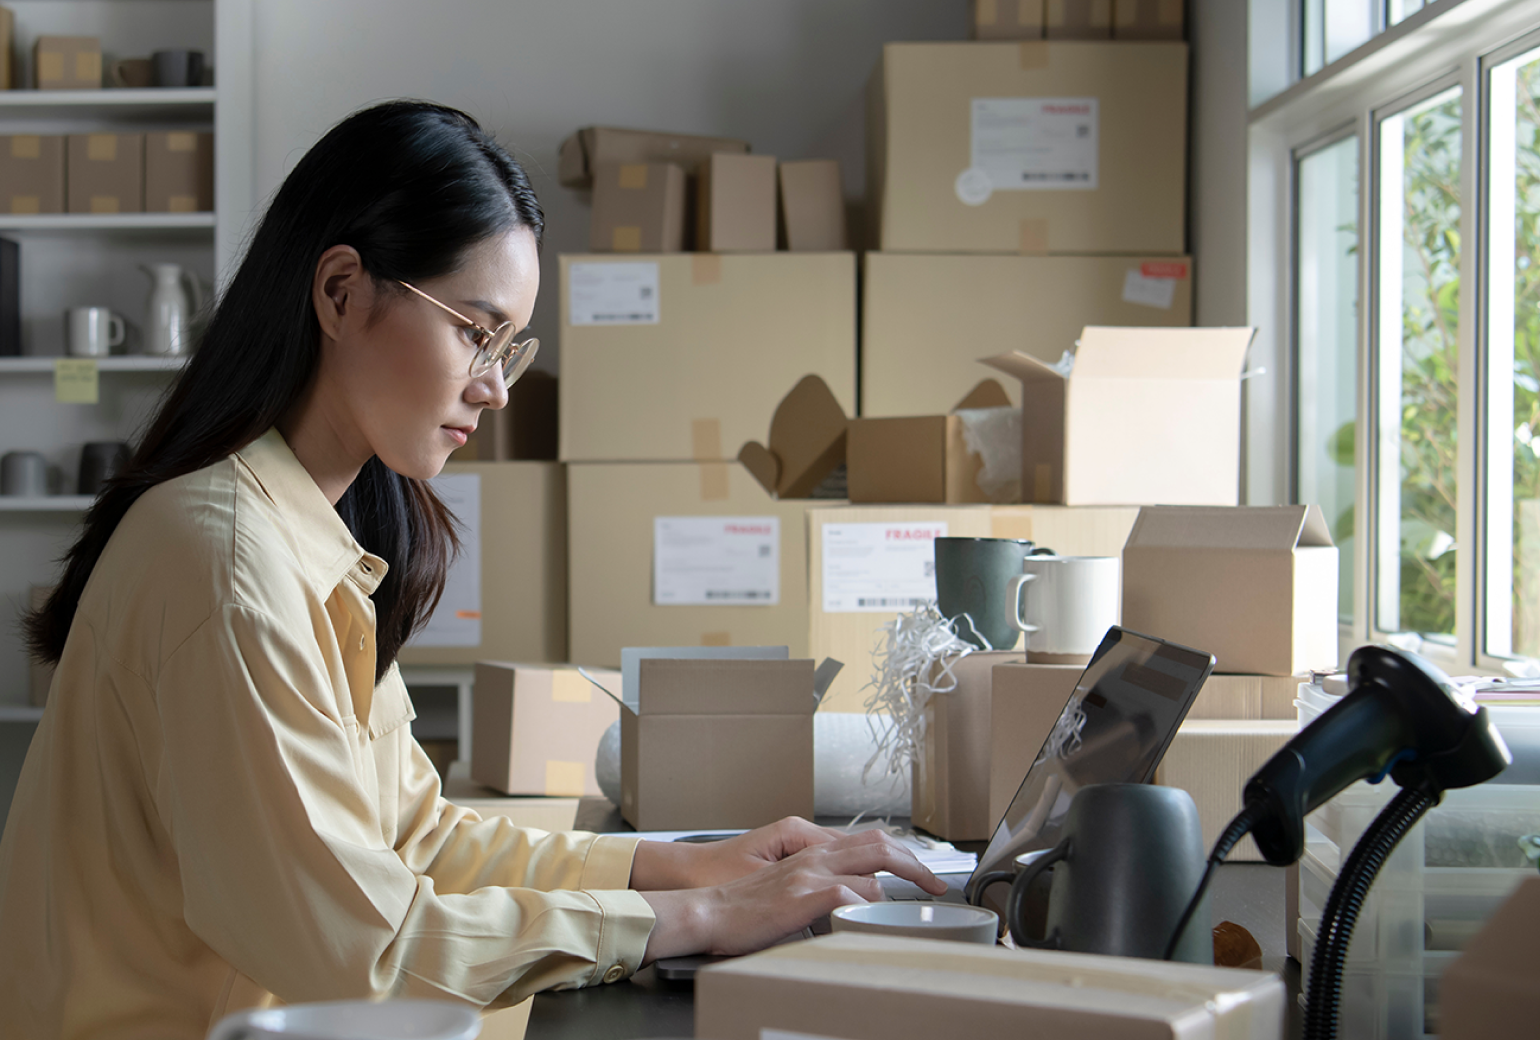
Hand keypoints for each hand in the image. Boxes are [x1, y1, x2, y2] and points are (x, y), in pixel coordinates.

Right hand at [637, 828, 947, 961]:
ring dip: (898, 886)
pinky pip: (850, 894)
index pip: (868, 840)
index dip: (901, 853)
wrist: (705, 909)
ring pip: (872, 864)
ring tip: (915, 907)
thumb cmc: (738, 903)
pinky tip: (875, 920)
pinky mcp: (803, 896)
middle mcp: (814, 856)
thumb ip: (814, 885)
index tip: (922, 872)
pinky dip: (868, 906)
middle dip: (915, 863)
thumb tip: (846, 900)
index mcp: (810, 852)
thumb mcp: (783, 886)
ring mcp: (810, 874)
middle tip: (937, 884)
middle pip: (880, 844)